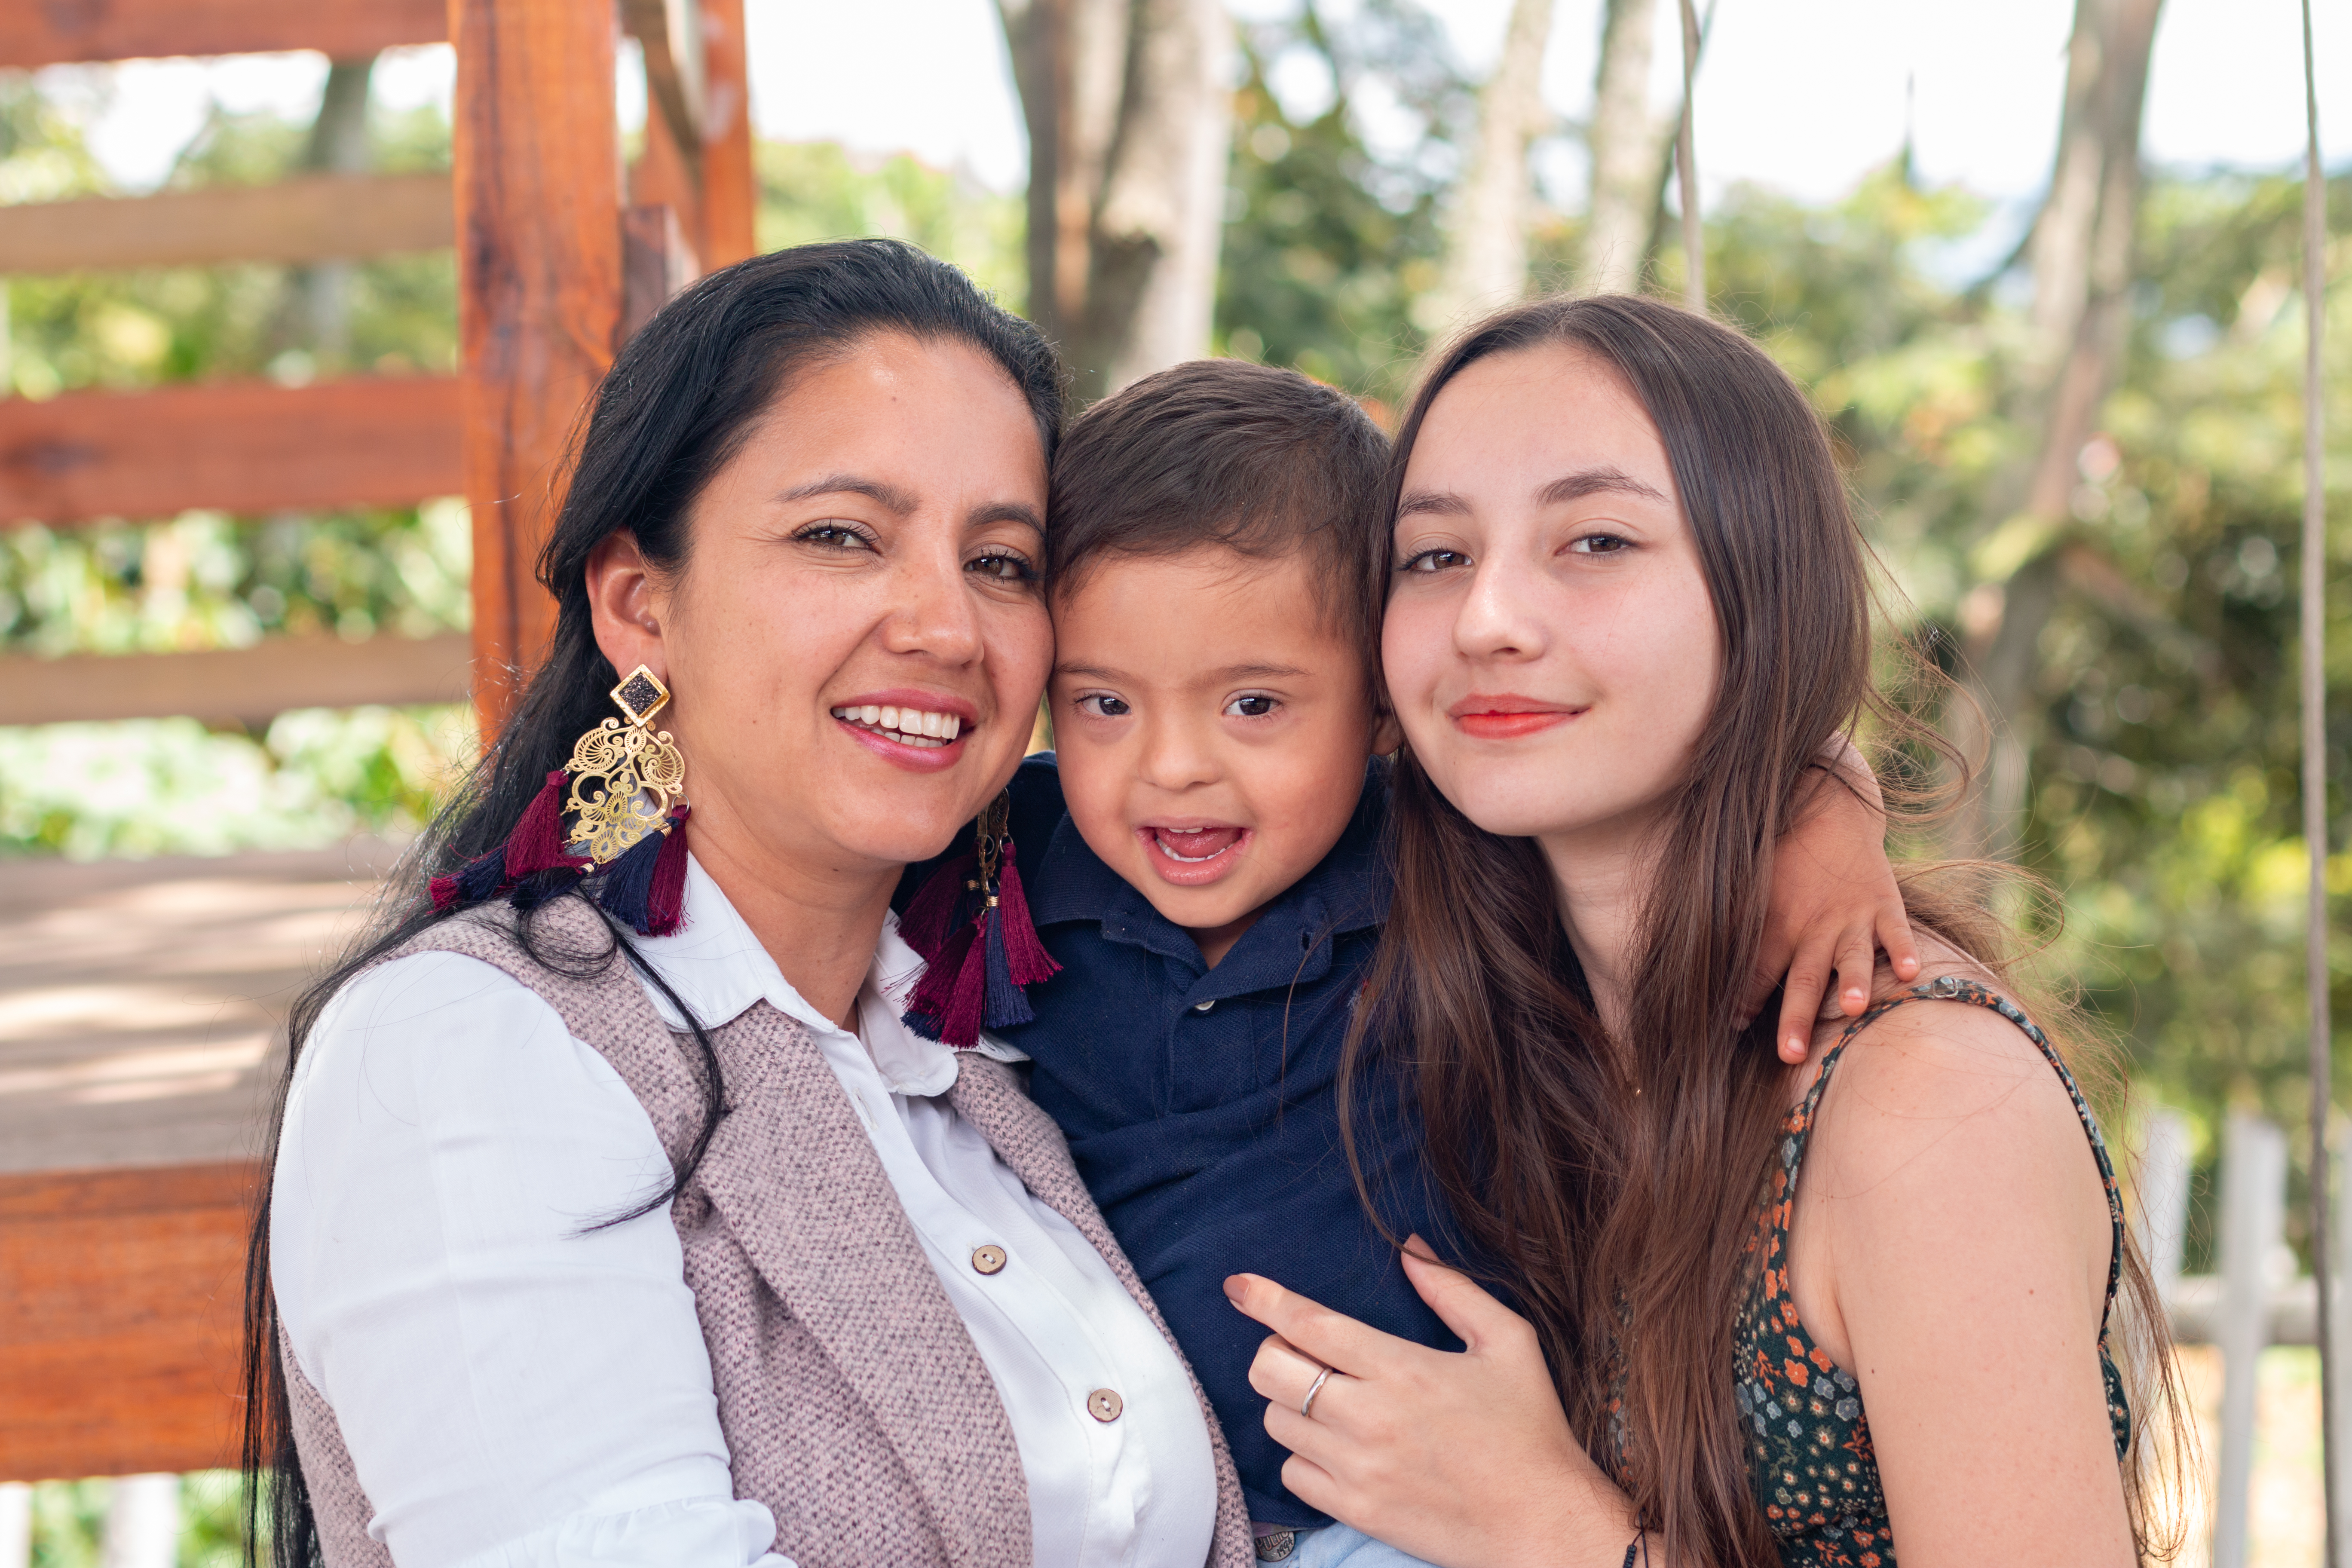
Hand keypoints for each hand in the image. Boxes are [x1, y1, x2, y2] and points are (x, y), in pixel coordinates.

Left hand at [1226, 1241, 1637, 1567]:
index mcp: (1402, 1368)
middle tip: (1302, 1354)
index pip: (1307, 1324)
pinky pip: (1292, 1474)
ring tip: (1330, 1402)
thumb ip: (1452, 1290)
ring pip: (1276, 1421)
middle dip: (1275, 1352)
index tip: (1238, 1286)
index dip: (1264, 1299)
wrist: (1543, 1523)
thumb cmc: (1530, 1430)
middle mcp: (1369, 1417)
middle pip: (1272, 1371)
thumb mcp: (1508, 1342)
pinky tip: (1336, 1448)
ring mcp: (1357, 1468)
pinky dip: (1302, 1456)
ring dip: (1291, 1405)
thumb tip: (1409, 1247)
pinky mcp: (1356, 1511)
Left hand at [1746, 736, 1918, 1064]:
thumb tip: (1703, 972)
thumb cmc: (1784, 861)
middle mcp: (1814, 929)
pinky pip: (1896, 931)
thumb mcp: (1756, 892)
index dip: (1743, 1001)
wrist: (1827, 811)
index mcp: (1778, 928)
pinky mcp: (1884, 904)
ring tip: (1852, 1006)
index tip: (1730, 1031)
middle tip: (1788, 1053)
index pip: (1756, 973)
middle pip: (1803, 978)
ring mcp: (1852, 919)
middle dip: (1796, 1016)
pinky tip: (1909, 973)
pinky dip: (1904, 950)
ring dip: (1852, 982)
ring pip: (1853, 957)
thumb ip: (1743, 932)